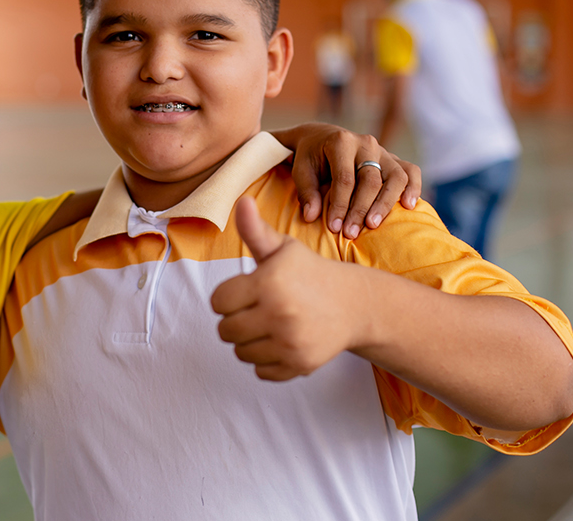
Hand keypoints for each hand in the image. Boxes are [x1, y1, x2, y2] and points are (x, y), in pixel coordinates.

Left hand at [211, 196, 378, 380]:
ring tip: (271, 325)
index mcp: (268, 282)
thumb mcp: (282, 249)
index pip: (218, 301)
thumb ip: (254, 230)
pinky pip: (260, 371)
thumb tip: (241, 201)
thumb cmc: (310, 273)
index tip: (248, 291)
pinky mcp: (300, 364)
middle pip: (225, 330)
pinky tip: (284, 342)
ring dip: (250, 342)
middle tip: (259, 310)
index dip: (229, 296)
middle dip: (236, 320)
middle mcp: (279, 313)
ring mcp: (290, 341)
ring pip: (240, 352)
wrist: (355, 305)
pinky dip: (267, 360)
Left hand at [277, 124, 421, 239]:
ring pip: (395, 176)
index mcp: (341, 142)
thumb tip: (311, 217)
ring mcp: (383, 151)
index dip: (340, 205)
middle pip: (370, 180)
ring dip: (386, 203)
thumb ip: (307, 192)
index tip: (334, 227)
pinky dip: (414, 187)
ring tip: (373, 225)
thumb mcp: (301, 170)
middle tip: (350, 233)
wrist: (322, 138)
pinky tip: (409, 206)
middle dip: (360, 209)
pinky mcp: (394, 159)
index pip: (344, 178)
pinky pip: (411, 171)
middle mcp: (366, 144)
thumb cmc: (311, 157)